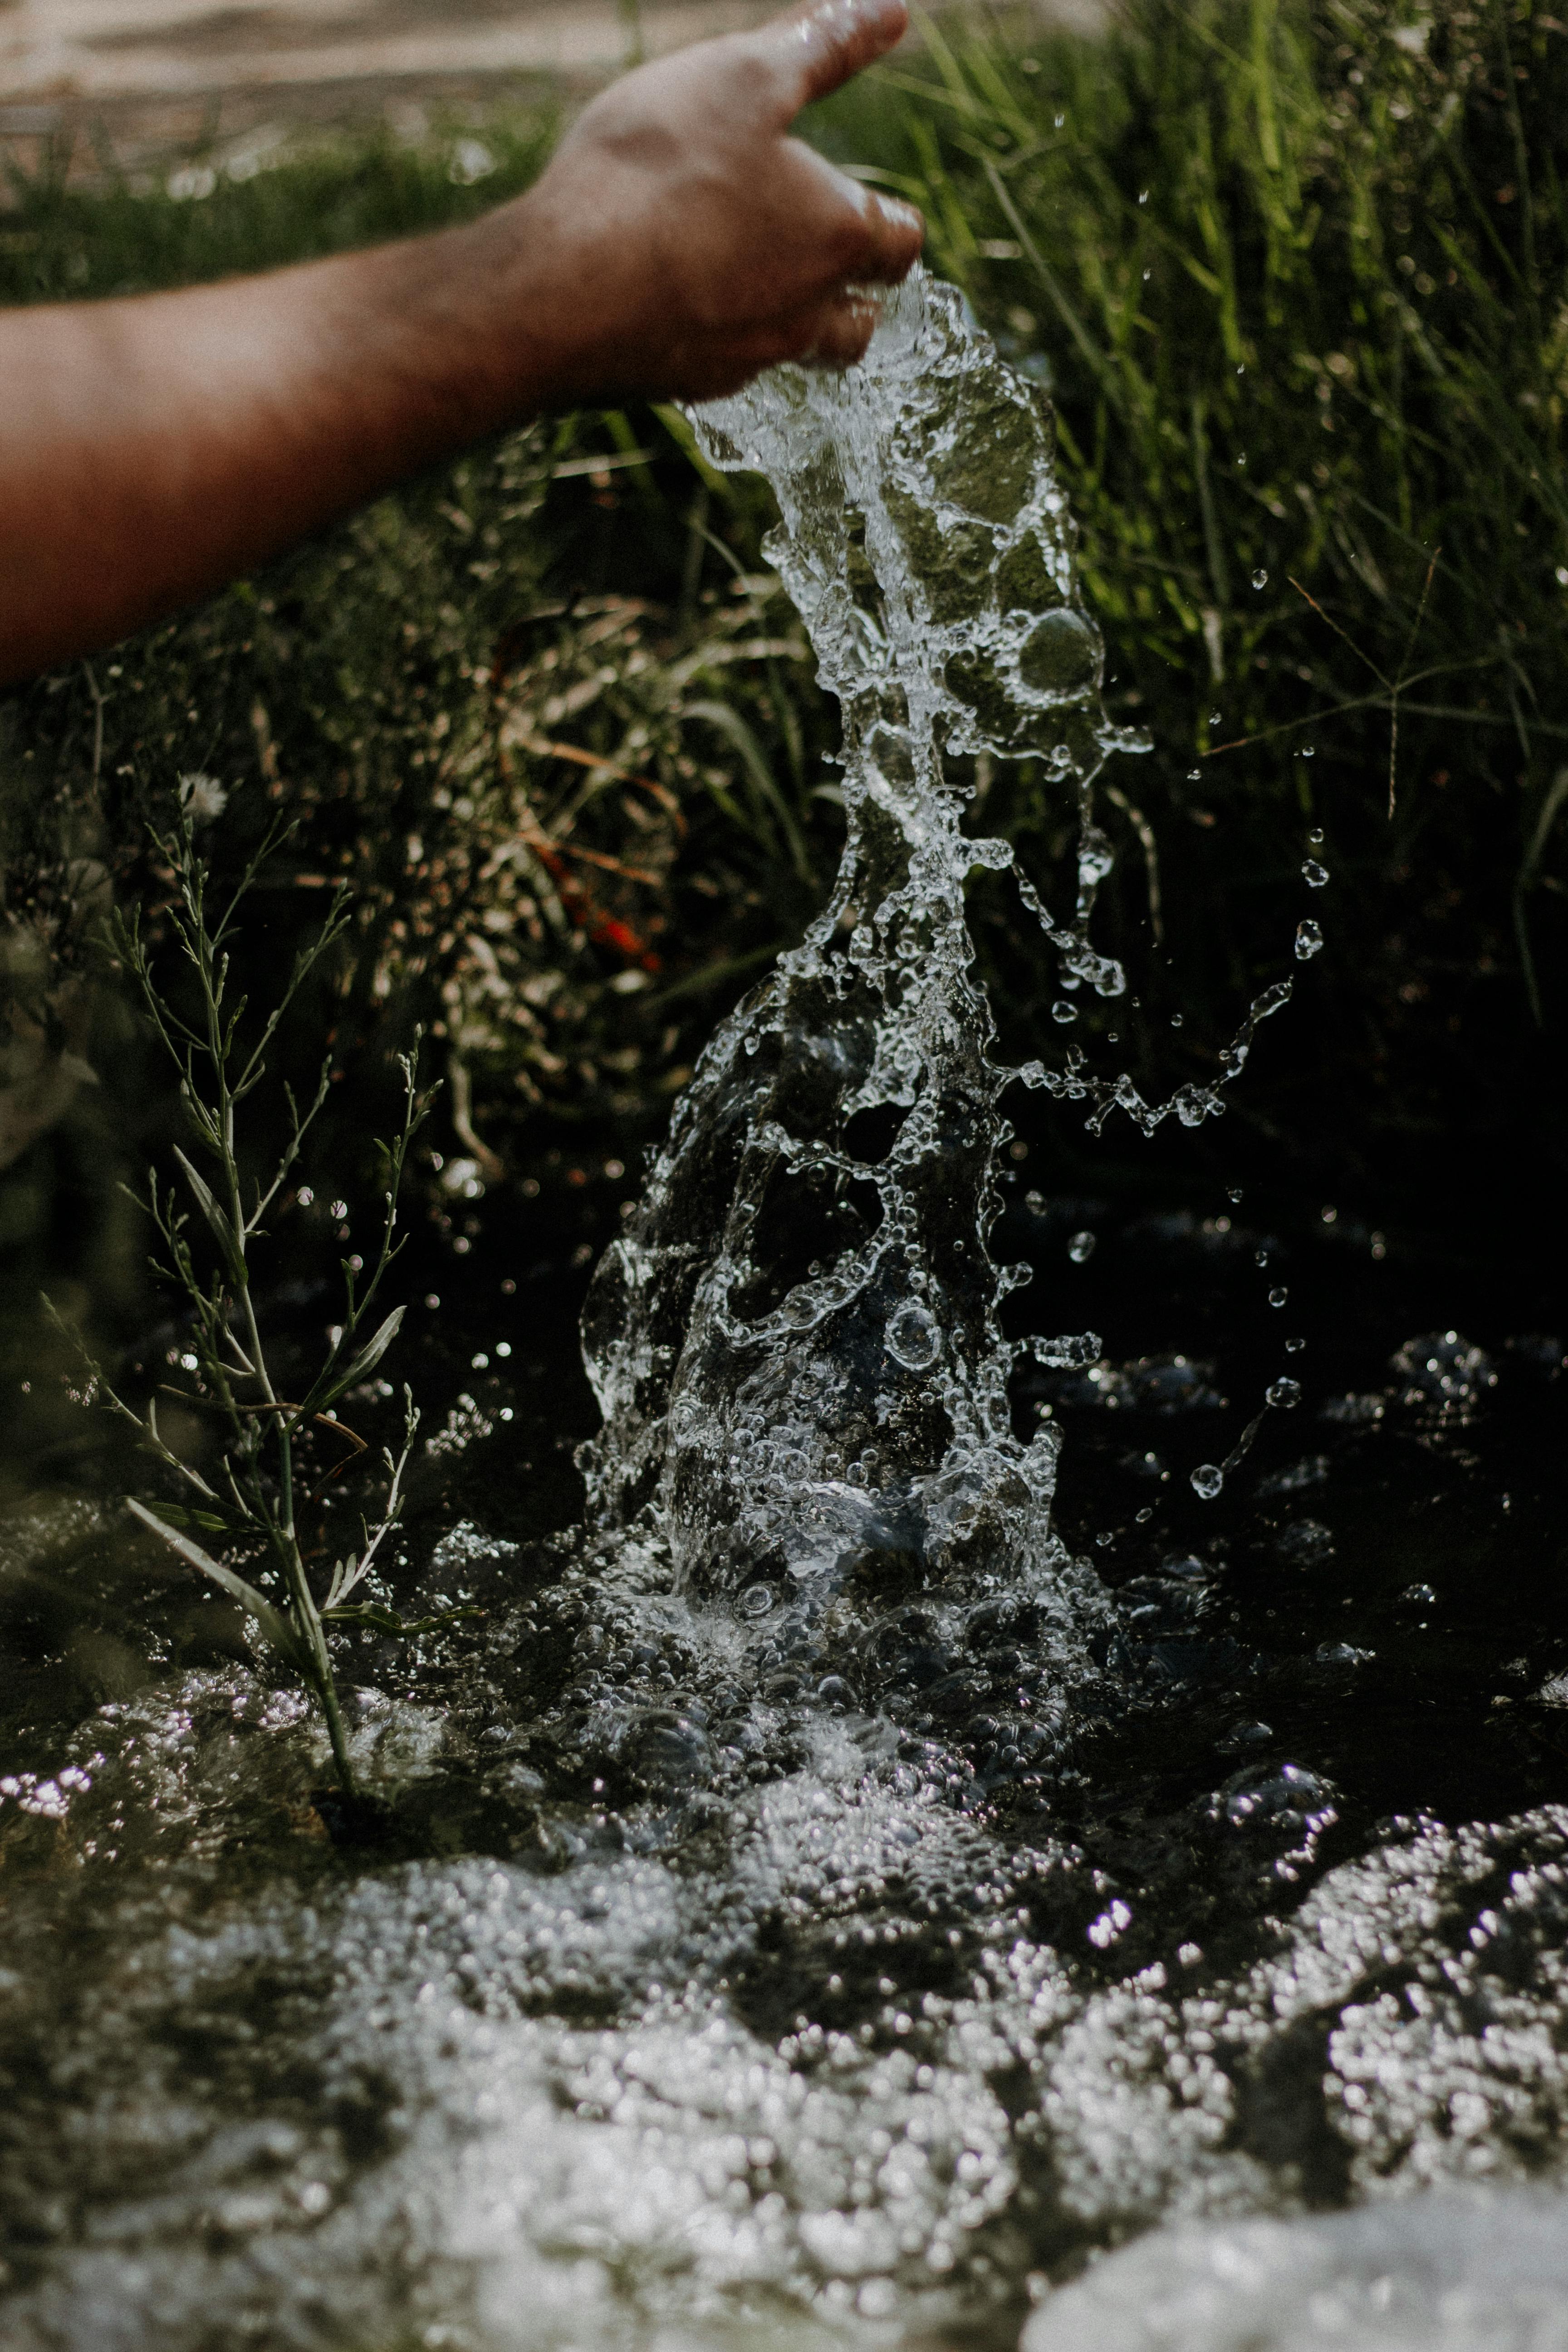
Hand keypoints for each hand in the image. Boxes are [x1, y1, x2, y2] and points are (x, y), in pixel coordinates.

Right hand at [482, 0, 924, 402]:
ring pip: (794, 354)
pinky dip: (716, 339)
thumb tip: (888, 12)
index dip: (892, 223)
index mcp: (837, 238)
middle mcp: (804, 315)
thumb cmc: (660, 174)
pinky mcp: (685, 385)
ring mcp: (745, 361)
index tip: (874, 208)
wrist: (564, 291)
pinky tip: (679, 307)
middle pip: (857, 324)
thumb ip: (821, 45)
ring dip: (790, 326)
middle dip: (853, 295)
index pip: (900, 244)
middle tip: (828, 264)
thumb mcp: (745, 77)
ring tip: (757, 287)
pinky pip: (720, 368)